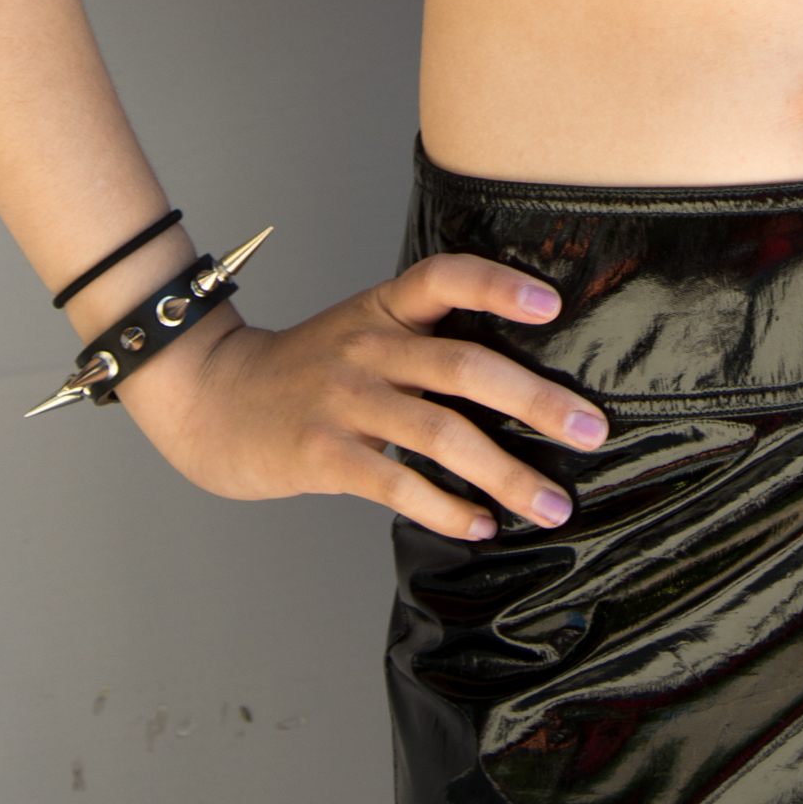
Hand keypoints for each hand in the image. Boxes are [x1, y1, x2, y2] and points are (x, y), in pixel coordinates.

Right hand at [128, 252, 603, 534]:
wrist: (211, 400)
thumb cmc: (303, 372)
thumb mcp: (360, 333)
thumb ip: (423, 344)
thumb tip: (515, 379)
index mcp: (383, 312)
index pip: (444, 277)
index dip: (498, 286)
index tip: (552, 306)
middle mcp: (369, 350)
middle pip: (464, 367)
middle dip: (537, 401)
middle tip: (592, 431)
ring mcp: (346, 402)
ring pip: (442, 436)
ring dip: (506, 475)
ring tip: (552, 506)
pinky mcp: (324, 454)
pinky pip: (398, 484)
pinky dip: (446, 509)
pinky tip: (481, 526)